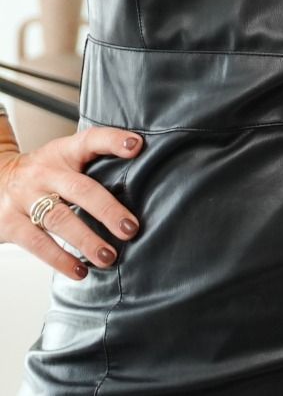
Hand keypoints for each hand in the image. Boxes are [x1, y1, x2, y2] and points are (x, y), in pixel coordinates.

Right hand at [0, 126, 142, 280]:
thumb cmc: (42, 173)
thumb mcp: (63, 159)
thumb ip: (93, 165)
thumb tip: (141, 182)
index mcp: (62, 152)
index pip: (90, 140)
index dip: (113, 140)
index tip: (137, 145)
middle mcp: (44, 172)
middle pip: (80, 189)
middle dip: (107, 210)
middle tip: (130, 229)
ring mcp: (25, 197)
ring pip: (59, 219)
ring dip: (86, 240)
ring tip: (108, 257)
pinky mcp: (9, 223)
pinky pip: (37, 243)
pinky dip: (60, 260)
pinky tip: (79, 270)